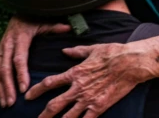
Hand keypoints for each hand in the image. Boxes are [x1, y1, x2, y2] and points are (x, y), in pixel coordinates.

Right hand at [0, 16, 70, 106]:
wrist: (18, 13)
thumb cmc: (34, 19)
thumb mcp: (44, 21)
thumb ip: (55, 27)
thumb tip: (69, 28)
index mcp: (19, 38)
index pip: (19, 58)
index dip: (20, 74)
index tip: (24, 88)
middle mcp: (7, 45)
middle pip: (5, 68)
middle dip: (8, 86)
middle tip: (12, 102)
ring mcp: (1, 50)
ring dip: (0, 88)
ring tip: (6, 103)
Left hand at [25, 43, 151, 117]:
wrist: (130, 63)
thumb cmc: (113, 53)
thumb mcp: (92, 49)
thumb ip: (76, 52)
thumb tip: (64, 51)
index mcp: (75, 73)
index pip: (50, 83)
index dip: (36, 90)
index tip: (28, 96)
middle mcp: (78, 88)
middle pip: (54, 104)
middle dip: (43, 115)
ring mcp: (88, 99)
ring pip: (67, 116)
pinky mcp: (99, 107)